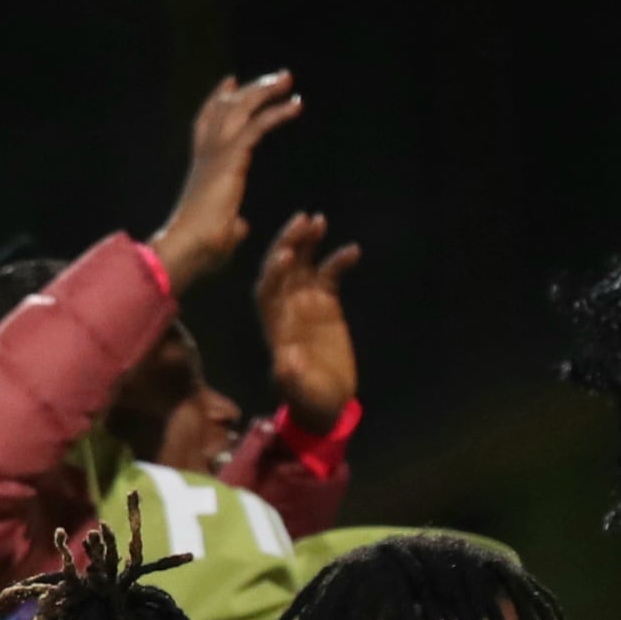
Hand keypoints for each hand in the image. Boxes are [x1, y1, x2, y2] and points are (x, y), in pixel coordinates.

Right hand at [148, 72, 304, 289]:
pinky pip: (257, 127)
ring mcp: (216, 153)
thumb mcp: (222, 231)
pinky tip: (296, 105)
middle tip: (278, 77)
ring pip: (241, 109)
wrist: (189, 247)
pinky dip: (277, 113)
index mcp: (203, 167)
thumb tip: (240, 226)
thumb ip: (233, 224)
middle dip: (252, 89)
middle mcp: (207, 153)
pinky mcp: (230, 160)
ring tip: (288, 79)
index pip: (208, 123)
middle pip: (227, 108)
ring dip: (266, 91)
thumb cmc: (202, 248)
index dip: (219, 101)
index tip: (232, 83)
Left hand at [254, 213, 363, 429]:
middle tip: (300, 222)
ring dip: (306, 242)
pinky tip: (353, 250)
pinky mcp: (326, 302)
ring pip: (302, 263)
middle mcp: (284, 307)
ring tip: (318, 220)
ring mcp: (305, 302)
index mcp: (273, 324)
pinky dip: (338, 260)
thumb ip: (290, 376)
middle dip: (287, 244)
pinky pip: (330, 274)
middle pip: (281, 268)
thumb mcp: (300, 391)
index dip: (274, 273)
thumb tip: (288, 359)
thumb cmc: (308, 397)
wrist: (327, 399)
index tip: (284, 256)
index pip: (267, 290)